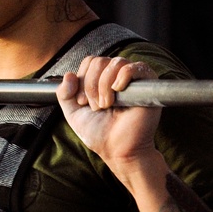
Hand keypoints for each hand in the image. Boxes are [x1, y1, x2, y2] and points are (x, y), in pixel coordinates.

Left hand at [55, 56, 161, 174]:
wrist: (118, 150)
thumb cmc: (100, 133)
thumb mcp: (73, 113)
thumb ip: (64, 94)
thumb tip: (69, 74)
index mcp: (102, 80)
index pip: (90, 62)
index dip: (82, 79)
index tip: (83, 102)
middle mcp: (117, 77)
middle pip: (99, 61)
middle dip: (91, 85)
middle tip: (97, 107)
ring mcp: (133, 80)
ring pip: (114, 63)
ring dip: (104, 85)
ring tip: (107, 105)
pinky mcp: (148, 85)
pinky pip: (135, 67)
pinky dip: (122, 76)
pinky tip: (118, 90)